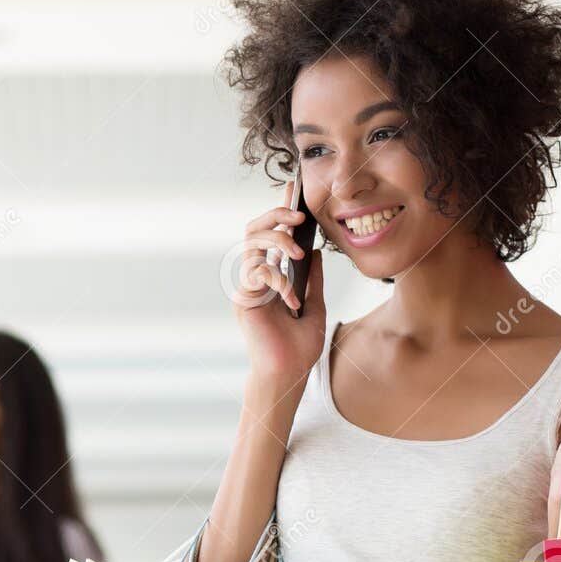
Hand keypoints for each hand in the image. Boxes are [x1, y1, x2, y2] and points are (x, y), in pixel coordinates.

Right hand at [230, 179, 326, 392]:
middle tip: (298, 216)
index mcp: (274, 275)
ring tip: (295, 251)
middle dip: (274, 216)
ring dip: (275, 240)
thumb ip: (313, 278)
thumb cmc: (299, 346)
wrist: (289, 373)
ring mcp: (248, 287)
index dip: (282, 210)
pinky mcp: (244, 299)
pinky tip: (291, 300)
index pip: (275, 235)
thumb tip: (315, 250)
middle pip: (254, 230)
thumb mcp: (315, 305)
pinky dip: (277, 280)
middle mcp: (257, 277)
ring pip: (251, 244)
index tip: (294, 188)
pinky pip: (257, 273)